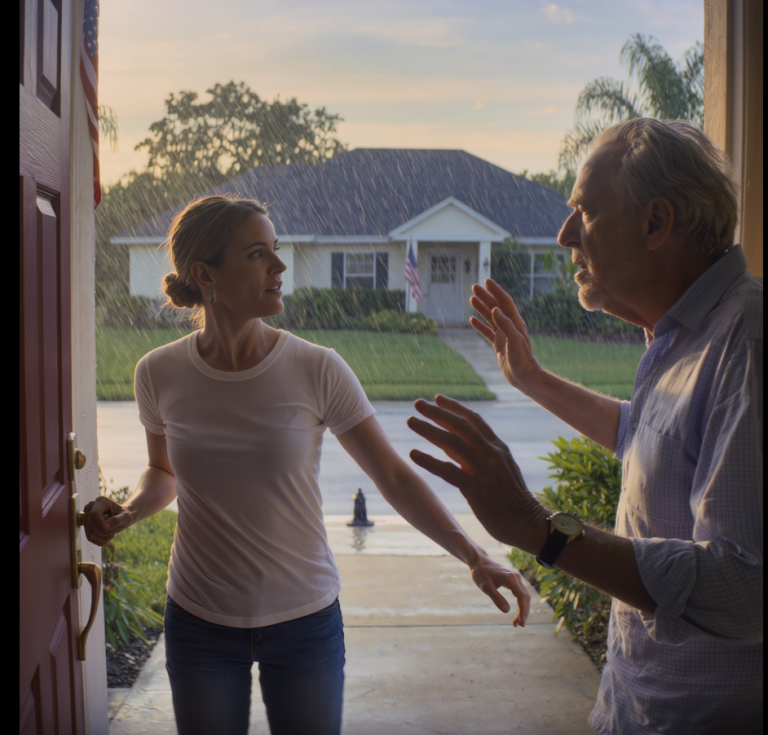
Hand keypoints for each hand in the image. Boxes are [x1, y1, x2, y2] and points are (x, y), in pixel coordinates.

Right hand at [82, 496, 134, 546]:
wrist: (123, 517)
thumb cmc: (125, 515)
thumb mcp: (126, 517)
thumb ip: (116, 520)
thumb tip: (103, 528)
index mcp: (101, 501)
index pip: (94, 514)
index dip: (100, 524)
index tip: (110, 530)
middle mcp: (91, 507)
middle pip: (91, 524)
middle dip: (103, 532)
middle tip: (114, 533)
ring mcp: (87, 516)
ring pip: (89, 532)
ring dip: (101, 537)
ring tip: (111, 536)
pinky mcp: (87, 525)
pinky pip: (89, 537)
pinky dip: (98, 541)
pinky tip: (106, 541)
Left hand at [407, 395, 547, 551]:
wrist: (526, 522)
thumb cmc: (511, 499)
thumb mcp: (500, 469)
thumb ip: (478, 455)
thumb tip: (451, 445)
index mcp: (498, 447)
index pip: (475, 419)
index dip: (455, 407)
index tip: (438, 398)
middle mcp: (491, 453)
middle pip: (460, 425)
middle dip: (438, 412)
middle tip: (418, 403)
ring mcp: (484, 469)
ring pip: (452, 443)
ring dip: (429, 430)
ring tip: (410, 422)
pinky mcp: (475, 488)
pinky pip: (447, 471)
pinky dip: (429, 460)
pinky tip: (413, 453)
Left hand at [468, 554, 530, 625]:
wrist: (479, 562)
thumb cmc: (481, 573)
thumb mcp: (485, 587)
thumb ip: (496, 598)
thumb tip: (507, 611)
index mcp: (511, 578)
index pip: (522, 597)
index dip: (523, 611)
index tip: (521, 623)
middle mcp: (516, 577)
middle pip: (525, 597)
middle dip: (524, 612)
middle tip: (519, 625)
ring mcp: (516, 578)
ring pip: (524, 596)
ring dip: (523, 609)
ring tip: (517, 622)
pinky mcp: (514, 580)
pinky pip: (521, 593)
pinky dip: (520, 604)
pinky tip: (517, 613)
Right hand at [470, 279, 541, 390]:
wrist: (524, 377)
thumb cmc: (522, 359)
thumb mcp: (514, 340)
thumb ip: (505, 324)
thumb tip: (494, 309)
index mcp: (515, 323)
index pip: (504, 302)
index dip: (496, 291)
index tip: (486, 281)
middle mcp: (509, 326)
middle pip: (495, 307)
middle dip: (485, 296)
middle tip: (474, 287)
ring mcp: (503, 335)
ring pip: (490, 317)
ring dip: (481, 308)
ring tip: (471, 299)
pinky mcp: (499, 344)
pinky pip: (487, 332)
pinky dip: (480, 325)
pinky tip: (472, 320)